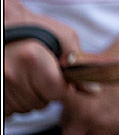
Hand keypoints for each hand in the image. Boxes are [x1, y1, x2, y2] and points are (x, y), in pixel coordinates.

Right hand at [4, 0, 83, 115]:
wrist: (3, 24)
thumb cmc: (33, 28)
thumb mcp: (62, 36)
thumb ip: (78, 62)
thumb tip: (93, 90)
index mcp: (32, 58)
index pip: (58, 92)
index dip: (62, 85)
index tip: (57, 75)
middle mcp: (12, 74)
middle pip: (42, 102)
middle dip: (45, 90)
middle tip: (39, 71)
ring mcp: (1, 86)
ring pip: (26, 107)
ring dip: (30, 95)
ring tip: (25, 74)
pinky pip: (11, 109)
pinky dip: (15, 100)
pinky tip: (15, 83)